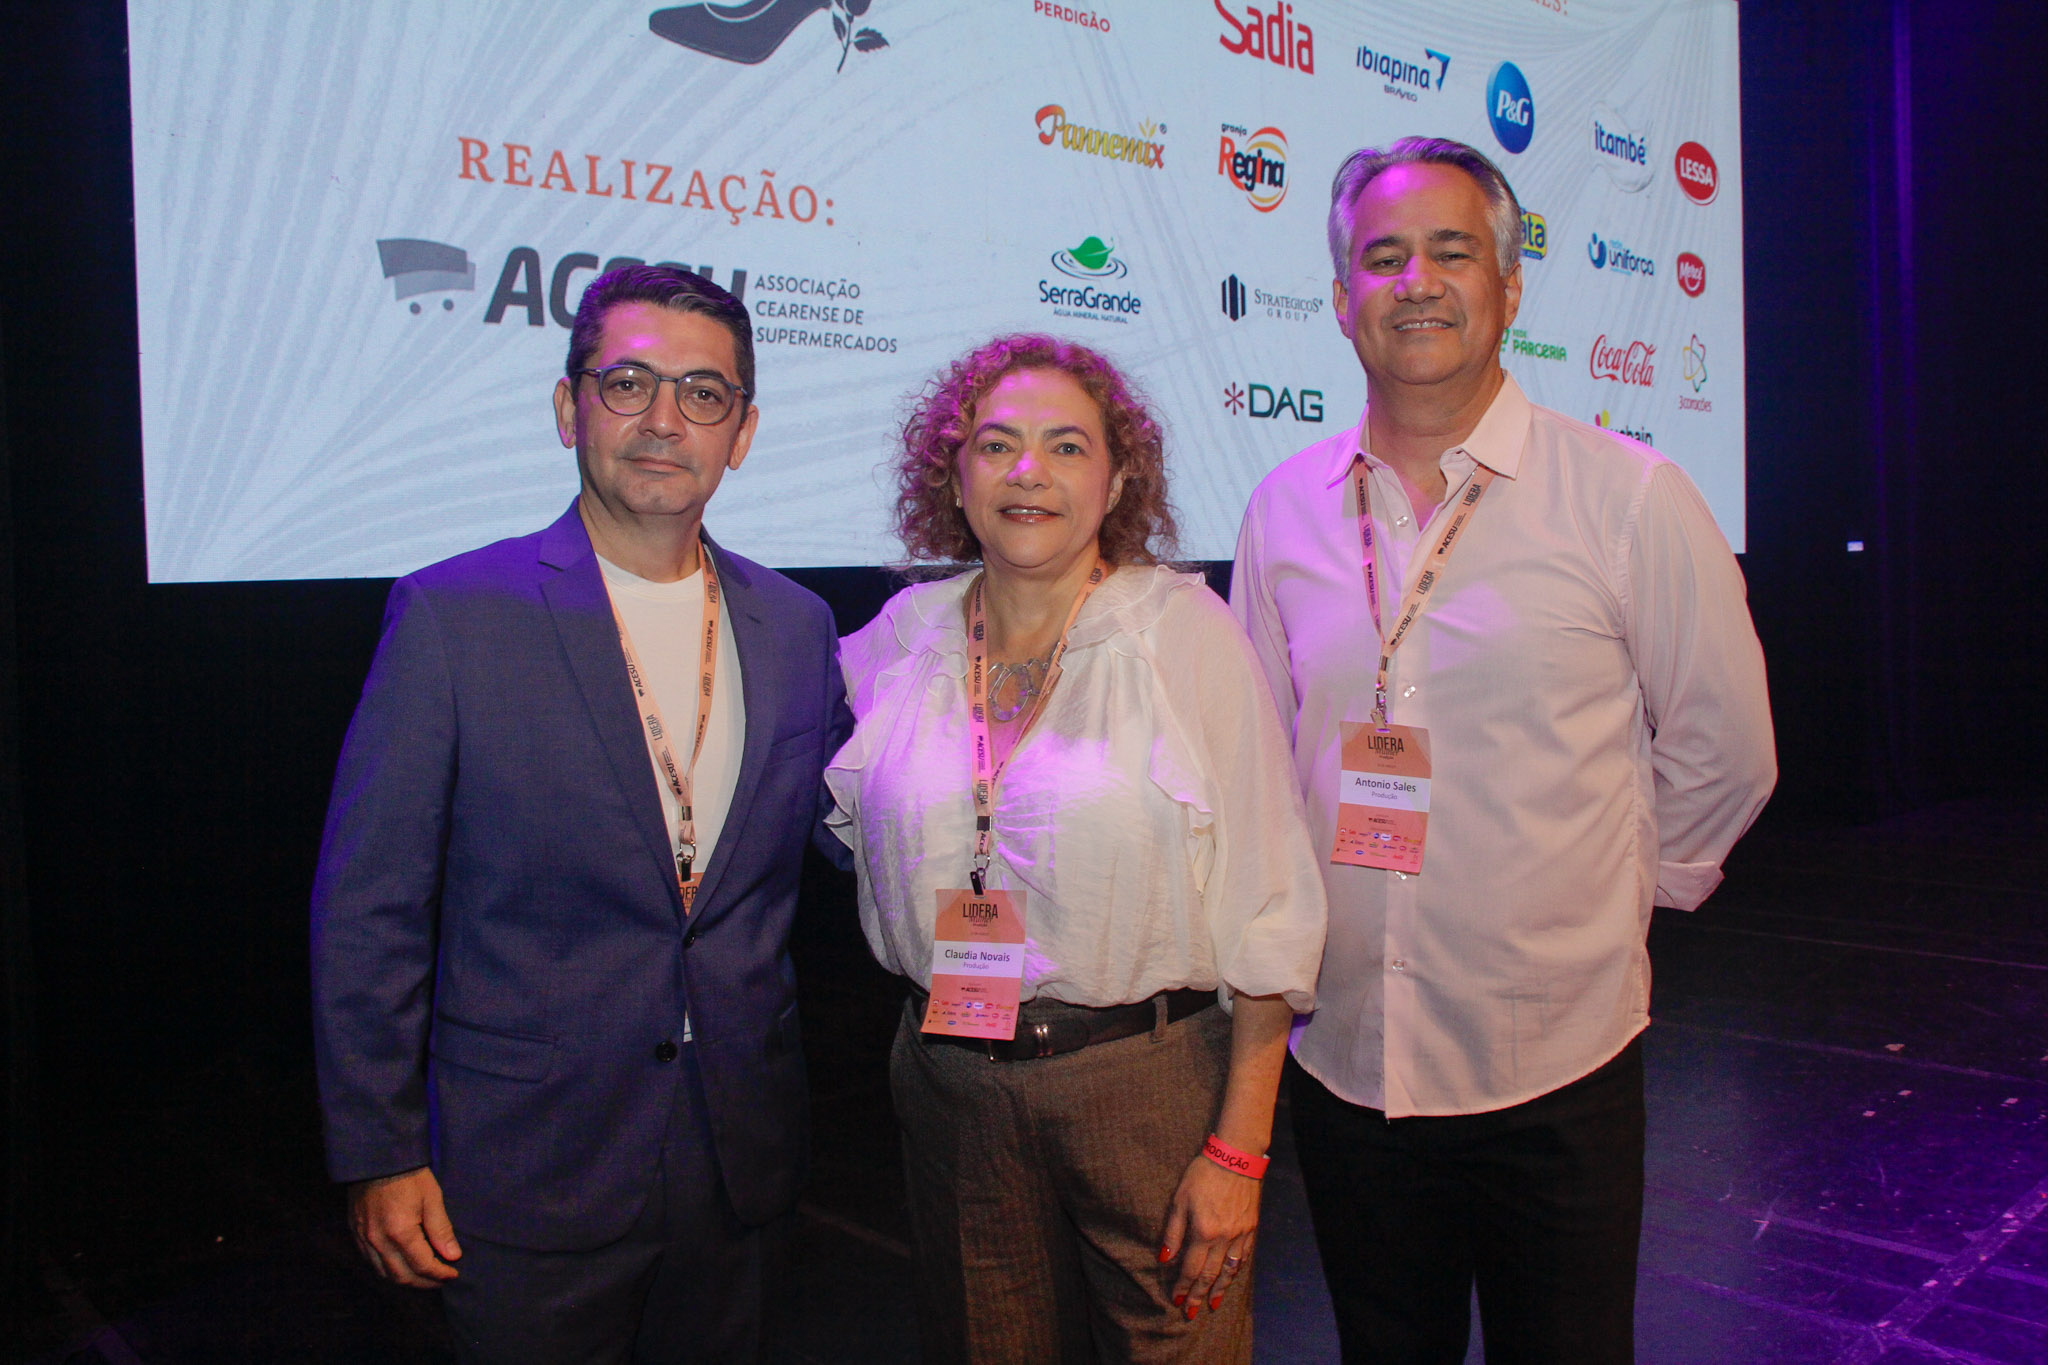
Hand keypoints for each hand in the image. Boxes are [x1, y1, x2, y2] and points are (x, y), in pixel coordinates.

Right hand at [349, 1166, 460, 1286]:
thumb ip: (441, 1230)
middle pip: (402, 1276)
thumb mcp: (432, 1198)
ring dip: (405, 1280)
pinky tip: (401, 1265)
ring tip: (423, 1277)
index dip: (439, 1273)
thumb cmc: (409, 1176)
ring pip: (384, 1273)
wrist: (377, 1158)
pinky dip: (388, 1270)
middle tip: (440, 1279)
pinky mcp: (356, 1233)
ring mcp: (364, 1239)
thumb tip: (452, 1256)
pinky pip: (371, 1262)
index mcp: (400, 1232)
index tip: (453, 1273)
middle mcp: (379, 1241)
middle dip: (424, 1282)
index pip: (422, 1265)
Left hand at [1157, 1152, 1261, 1318]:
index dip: (1183, 1286)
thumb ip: (1173, 1232)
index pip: (1191, 1268)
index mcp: (1204, 1232)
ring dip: (1220, 1289)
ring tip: (1212, 1304)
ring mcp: (1240, 1235)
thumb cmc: (1203, 1175)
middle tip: (1192, 1313)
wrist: (1236, 1158)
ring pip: (1229, 1270)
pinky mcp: (1251, 1228)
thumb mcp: (1180, 1200)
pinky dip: (1236, 1271)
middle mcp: (1224, 1238)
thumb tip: (1165, 1259)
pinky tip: (1230, 1278)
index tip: (1177, 1300)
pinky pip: (1243, 1256)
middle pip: (1210, 1275)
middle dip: (1199, 1295)